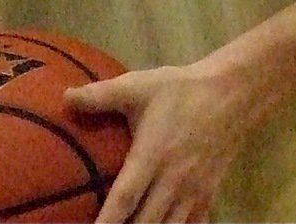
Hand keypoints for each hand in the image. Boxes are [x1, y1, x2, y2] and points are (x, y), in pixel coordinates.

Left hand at [66, 64, 249, 223]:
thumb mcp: (138, 85)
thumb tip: (64, 97)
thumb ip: (102, 95)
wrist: (231, 95)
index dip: (106, 223)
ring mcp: (193, 193)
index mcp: (151, 156)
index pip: (124, 199)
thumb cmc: (179, 91)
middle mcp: (172, 181)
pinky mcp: (208, 197)